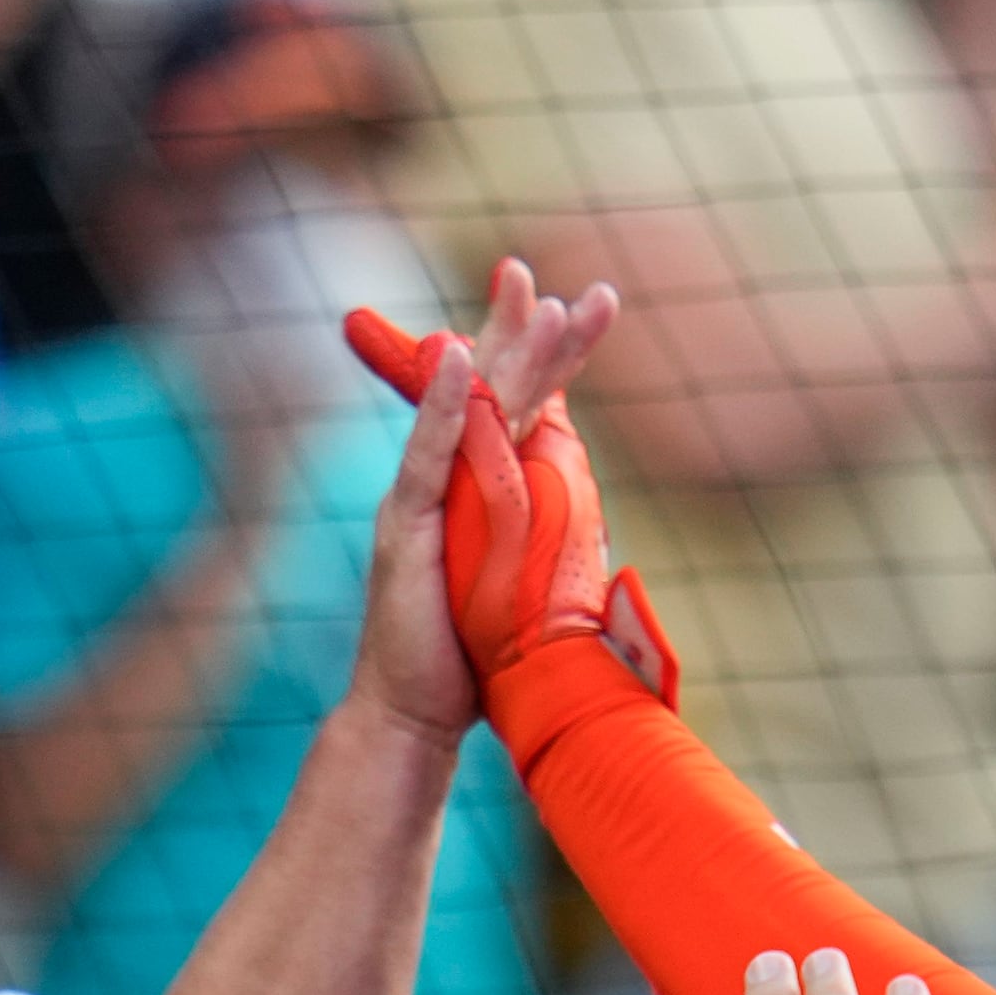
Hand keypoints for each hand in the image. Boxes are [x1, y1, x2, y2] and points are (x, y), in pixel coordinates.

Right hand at [343, 259, 674, 701]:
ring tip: (533, 296)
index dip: (551, 353)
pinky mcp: (406, 524)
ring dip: (504, 349)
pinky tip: (454, 359)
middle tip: (567, 279)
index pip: (523, 404)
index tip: (582, 303)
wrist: (417, 714)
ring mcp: (424, 494)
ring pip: (471, 407)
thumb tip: (589, 519)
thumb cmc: (474, 657)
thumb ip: (549, 539)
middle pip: (497, 385)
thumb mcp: (527, 582)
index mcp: (486, 486)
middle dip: (533, 328)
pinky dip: (439, 405)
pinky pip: (426, 454)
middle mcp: (454, 476)